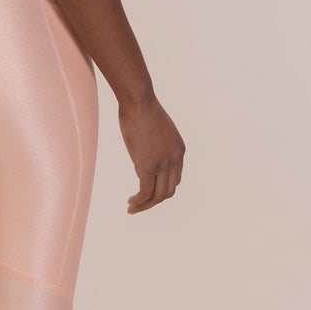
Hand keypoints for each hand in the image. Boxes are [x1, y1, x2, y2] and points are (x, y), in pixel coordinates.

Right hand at [119, 92, 184, 212]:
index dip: (162, 187)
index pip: (175, 178)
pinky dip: (139, 201)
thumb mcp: (156, 129)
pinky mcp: (148, 167)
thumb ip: (155, 144)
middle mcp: (175, 160)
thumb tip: (145, 151)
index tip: (147, 189)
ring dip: (145, 205)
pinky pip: (146, 192)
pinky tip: (131, 202)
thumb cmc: (141, 109)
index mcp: (179, 150)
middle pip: (169, 190)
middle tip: (140, 203)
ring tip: (132, 207)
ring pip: (158, 196)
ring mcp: (163, 164)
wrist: (139, 101)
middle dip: (154, 200)